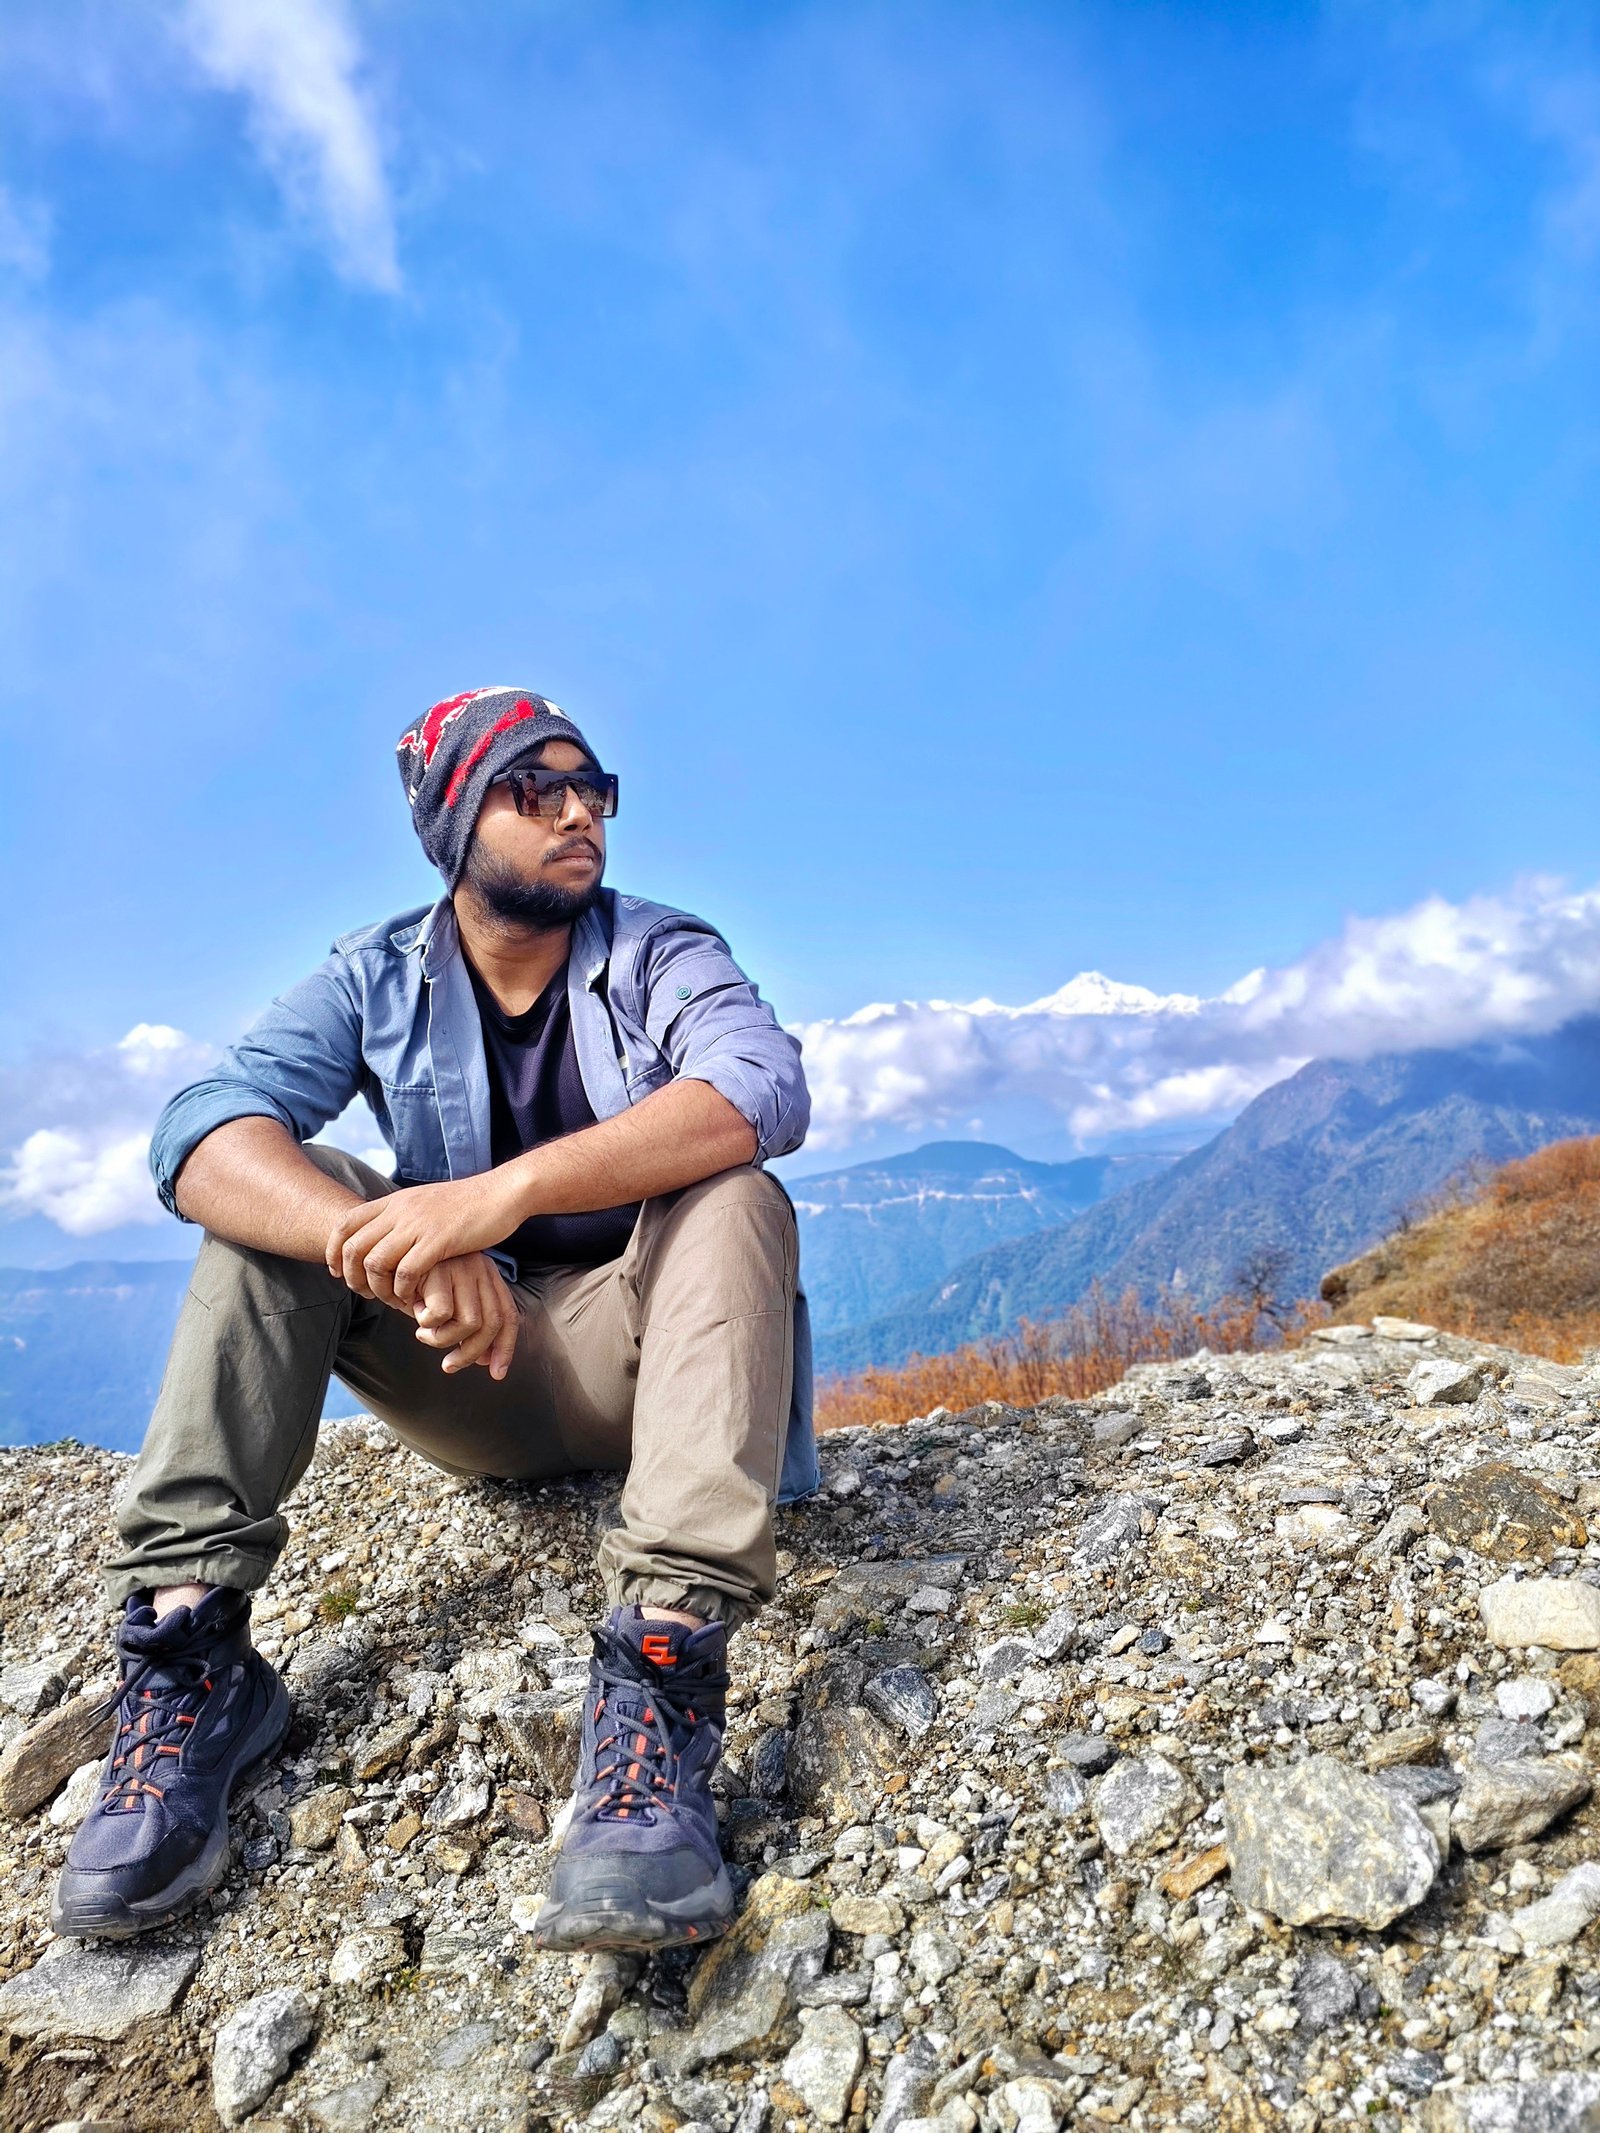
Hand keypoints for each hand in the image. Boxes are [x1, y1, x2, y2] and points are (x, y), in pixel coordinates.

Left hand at [327, 1174, 524, 1306]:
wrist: (501, 1193)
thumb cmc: (467, 1204)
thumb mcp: (424, 1203)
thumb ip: (401, 1216)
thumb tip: (382, 1234)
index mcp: (394, 1201)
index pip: (345, 1224)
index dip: (334, 1251)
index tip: (339, 1272)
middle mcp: (400, 1211)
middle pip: (353, 1248)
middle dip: (352, 1277)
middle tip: (365, 1294)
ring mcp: (418, 1225)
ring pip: (376, 1263)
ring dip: (378, 1289)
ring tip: (391, 1299)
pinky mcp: (438, 1241)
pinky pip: (406, 1273)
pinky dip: (403, 1291)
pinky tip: (413, 1298)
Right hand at [412, 1255, 521, 1377]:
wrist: (386, 1251)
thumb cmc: (416, 1282)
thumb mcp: (446, 1300)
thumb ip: (465, 1325)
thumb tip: (483, 1360)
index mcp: (487, 1274)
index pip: (508, 1315)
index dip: (505, 1347)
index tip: (497, 1373)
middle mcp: (480, 1268)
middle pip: (492, 1323)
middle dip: (471, 1353)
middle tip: (449, 1365)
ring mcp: (462, 1267)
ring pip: (470, 1323)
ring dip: (442, 1339)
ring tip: (423, 1332)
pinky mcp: (440, 1268)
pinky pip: (441, 1313)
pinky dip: (426, 1321)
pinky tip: (413, 1309)